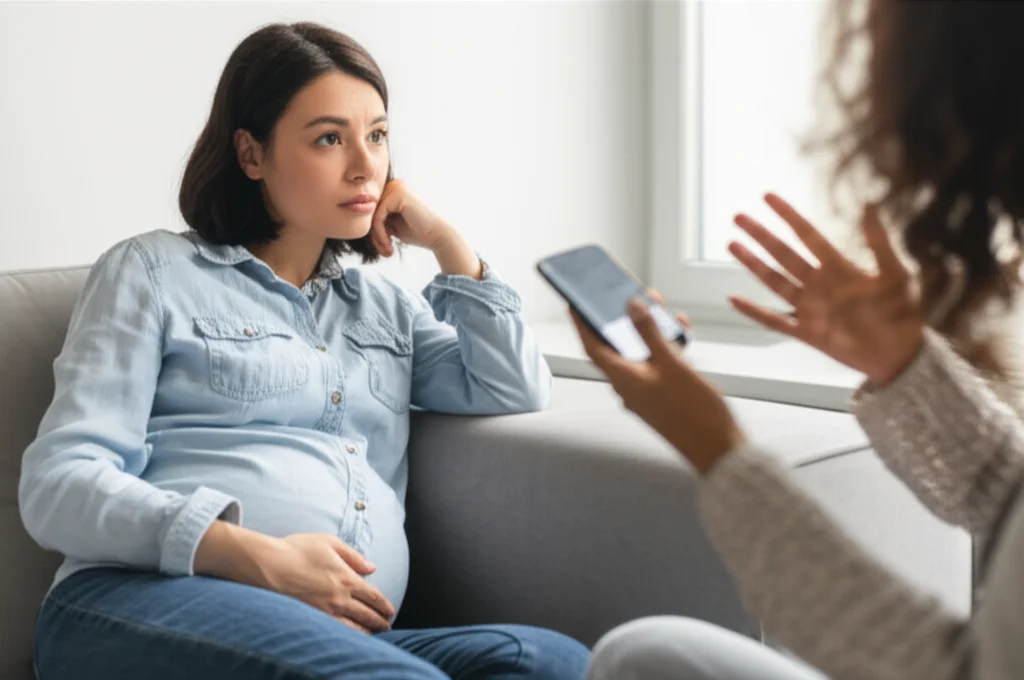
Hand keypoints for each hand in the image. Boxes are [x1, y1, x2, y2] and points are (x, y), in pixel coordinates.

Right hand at [259, 533, 395, 633]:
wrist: (270, 565)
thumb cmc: (298, 550)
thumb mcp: (330, 543)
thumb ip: (353, 556)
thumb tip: (371, 568)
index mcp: (347, 578)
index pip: (373, 597)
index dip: (384, 605)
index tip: (390, 611)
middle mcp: (339, 598)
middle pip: (367, 614)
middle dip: (380, 621)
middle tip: (386, 625)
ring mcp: (325, 610)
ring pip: (353, 626)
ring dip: (367, 630)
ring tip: (374, 633)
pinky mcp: (311, 617)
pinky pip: (335, 631)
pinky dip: (348, 634)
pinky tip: (350, 634)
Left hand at [370, 179, 450, 255]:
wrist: (438, 236)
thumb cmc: (418, 232)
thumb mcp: (392, 225)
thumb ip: (378, 220)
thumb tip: (359, 222)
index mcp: (393, 190)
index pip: (373, 210)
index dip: (374, 231)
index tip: (383, 248)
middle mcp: (394, 184)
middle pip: (371, 211)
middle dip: (374, 235)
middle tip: (385, 251)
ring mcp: (396, 187)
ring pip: (372, 215)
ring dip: (377, 237)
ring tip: (387, 250)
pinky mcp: (398, 194)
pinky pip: (377, 217)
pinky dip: (380, 234)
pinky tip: (389, 244)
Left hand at [571, 296, 742, 473]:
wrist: (718, 449)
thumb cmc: (694, 411)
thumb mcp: (671, 363)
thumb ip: (649, 332)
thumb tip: (631, 306)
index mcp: (622, 379)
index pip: (591, 346)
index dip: (581, 323)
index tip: (574, 304)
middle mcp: (628, 386)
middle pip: (617, 346)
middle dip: (624, 319)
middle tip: (631, 296)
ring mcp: (645, 392)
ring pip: (641, 354)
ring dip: (650, 331)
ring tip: (663, 309)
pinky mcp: (661, 395)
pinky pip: (657, 365)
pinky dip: (666, 348)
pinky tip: (681, 334)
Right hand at [727, 193, 924, 385]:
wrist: (902, 355)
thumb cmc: (904, 313)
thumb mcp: (898, 273)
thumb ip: (880, 241)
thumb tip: (870, 204)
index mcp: (839, 267)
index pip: (807, 235)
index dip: (788, 215)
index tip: (768, 197)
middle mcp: (819, 284)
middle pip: (783, 254)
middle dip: (760, 235)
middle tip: (738, 217)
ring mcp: (810, 308)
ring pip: (774, 281)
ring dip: (753, 264)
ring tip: (732, 244)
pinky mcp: (806, 333)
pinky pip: (774, 320)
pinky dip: (754, 312)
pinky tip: (734, 299)